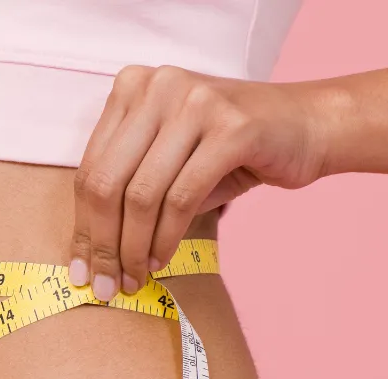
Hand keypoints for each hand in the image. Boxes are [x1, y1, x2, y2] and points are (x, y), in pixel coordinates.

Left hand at [70, 65, 330, 299]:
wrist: (310, 125)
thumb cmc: (230, 150)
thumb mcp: (168, 158)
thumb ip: (127, 188)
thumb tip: (90, 254)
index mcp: (133, 86)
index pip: (90, 167)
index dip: (81, 225)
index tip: (78, 268)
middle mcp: (159, 85)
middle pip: (107, 181)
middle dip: (102, 243)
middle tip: (104, 284)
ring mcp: (195, 102)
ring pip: (141, 194)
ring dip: (133, 247)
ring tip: (134, 277)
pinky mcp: (231, 128)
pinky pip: (181, 197)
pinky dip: (166, 237)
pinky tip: (161, 260)